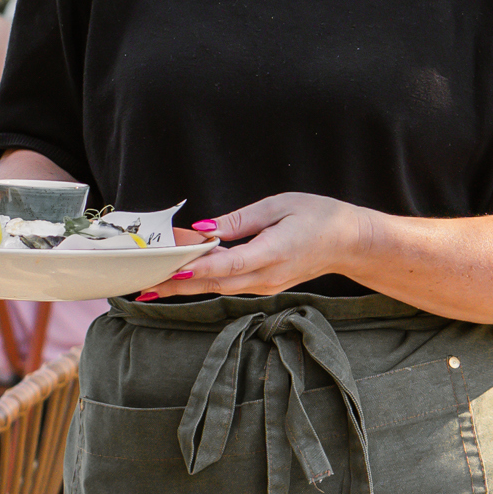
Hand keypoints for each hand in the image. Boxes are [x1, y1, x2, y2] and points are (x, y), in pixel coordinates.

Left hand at [137, 193, 375, 298]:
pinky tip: (183, 277)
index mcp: (271, 253)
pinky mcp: (264, 285)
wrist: (349, 242)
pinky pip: (229, 285)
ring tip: (152, 283)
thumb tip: (204, 228)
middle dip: (177, 285)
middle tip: (143, 284)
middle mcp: (265, 276)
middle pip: (214, 283)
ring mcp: (265, 285)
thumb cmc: (318, 216)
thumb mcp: (279, 206)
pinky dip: (204, 281)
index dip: (195, 269)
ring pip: (218, 287)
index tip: (167, 272)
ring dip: (186, 286)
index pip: (225, 264)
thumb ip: (240, 220)